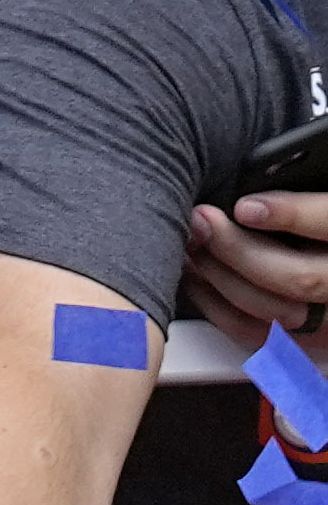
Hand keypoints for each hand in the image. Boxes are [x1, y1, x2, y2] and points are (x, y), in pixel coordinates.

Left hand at [184, 186, 327, 349]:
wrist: (314, 256)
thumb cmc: (306, 211)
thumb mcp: (311, 187)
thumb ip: (295, 182)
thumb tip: (254, 168)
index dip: (290, 215)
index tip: (244, 207)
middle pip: (299, 278)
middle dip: (238, 249)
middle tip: (200, 219)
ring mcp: (325, 317)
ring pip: (276, 311)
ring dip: (221, 276)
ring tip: (190, 240)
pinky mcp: (301, 336)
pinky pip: (257, 335)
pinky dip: (217, 306)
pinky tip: (193, 273)